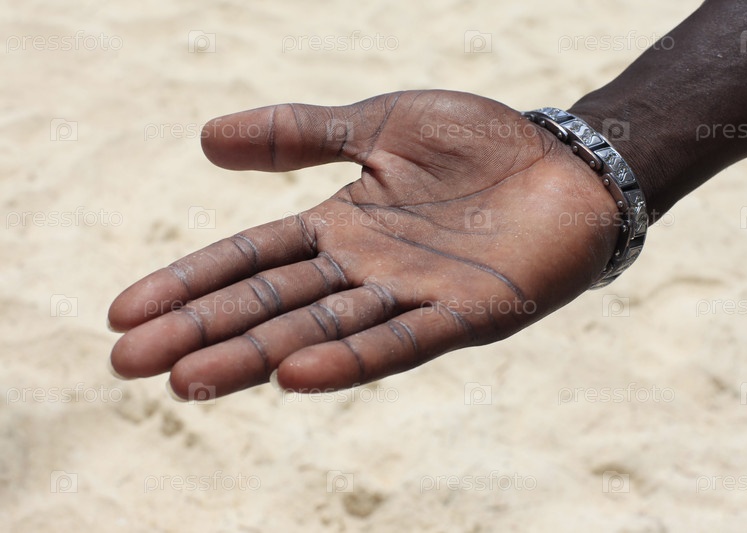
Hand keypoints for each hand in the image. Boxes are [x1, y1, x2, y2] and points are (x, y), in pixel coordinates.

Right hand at [108, 90, 617, 399]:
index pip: (249, 257)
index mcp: (341, 226)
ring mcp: (412, 296)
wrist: (566, 162)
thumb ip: (300, 132)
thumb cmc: (477, 142)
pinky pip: (400, 342)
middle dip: (201, 332)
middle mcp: (365, 270)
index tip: (125, 312)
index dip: (189, 283)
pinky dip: (350, 359)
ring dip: (256, 357)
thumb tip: (203, 140)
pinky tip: (297, 375)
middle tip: (127, 365)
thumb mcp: (377, 122)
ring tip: (189, 381)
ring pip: (320, 331)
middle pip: (269, 303)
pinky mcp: (465, 315)